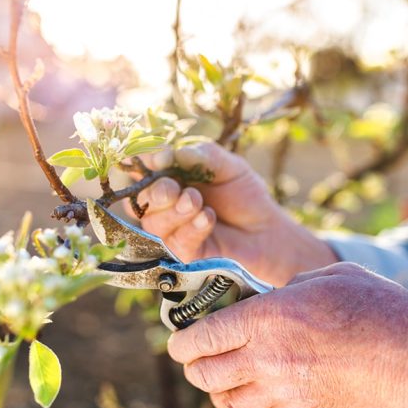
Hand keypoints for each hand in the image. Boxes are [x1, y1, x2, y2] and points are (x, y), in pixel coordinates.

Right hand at [134, 142, 336, 286]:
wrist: (266, 229)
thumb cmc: (245, 195)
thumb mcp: (229, 166)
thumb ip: (203, 155)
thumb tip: (174, 153)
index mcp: (170, 177)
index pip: (143, 169)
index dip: (144, 163)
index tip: (159, 159)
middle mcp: (165, 204)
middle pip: (142, 199)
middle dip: (157, 192)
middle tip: (175, 189)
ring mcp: (171, 230)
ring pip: (153, 223)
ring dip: (175, 211)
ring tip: (199, 203)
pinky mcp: (182, 253)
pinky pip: (175, 242)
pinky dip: (191, 228)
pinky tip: (208, 218)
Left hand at [166, 262, 407, 407]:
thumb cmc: (380, 309)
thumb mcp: (331, 276)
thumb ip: (292, 285)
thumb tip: (276, 295)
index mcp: (268, 317)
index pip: (204, 335)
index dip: (182, 341)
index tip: (177, 342)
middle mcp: (267, 358)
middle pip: (206, 372)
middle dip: (192, 366)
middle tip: (193, 357)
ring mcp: (285, 390)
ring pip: (227, 402)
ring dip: (214, 391)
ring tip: (216, 379)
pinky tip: (245, 399)